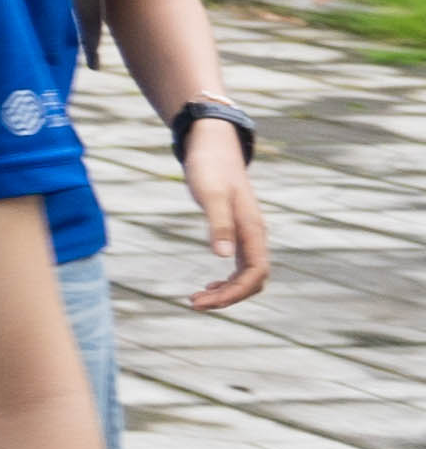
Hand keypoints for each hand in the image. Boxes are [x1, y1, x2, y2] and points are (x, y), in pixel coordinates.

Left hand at [178, 125, 270, 313]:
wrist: (213, 146)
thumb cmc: (210, 168)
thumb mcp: (210, 194)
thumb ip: (218, 224)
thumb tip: (222, 257)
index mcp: (253, 229)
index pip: (255, 273)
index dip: (234, 293)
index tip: (204, 300)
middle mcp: (255, 235)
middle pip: (254, 279)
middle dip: (229, 296)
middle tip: (194, 302)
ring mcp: (248, 234)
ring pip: (248, 274)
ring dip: (227, 290)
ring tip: (197, 298)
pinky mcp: (238, 230)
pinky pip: (241, 265)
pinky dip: (228, 279)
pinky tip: (210, 284)